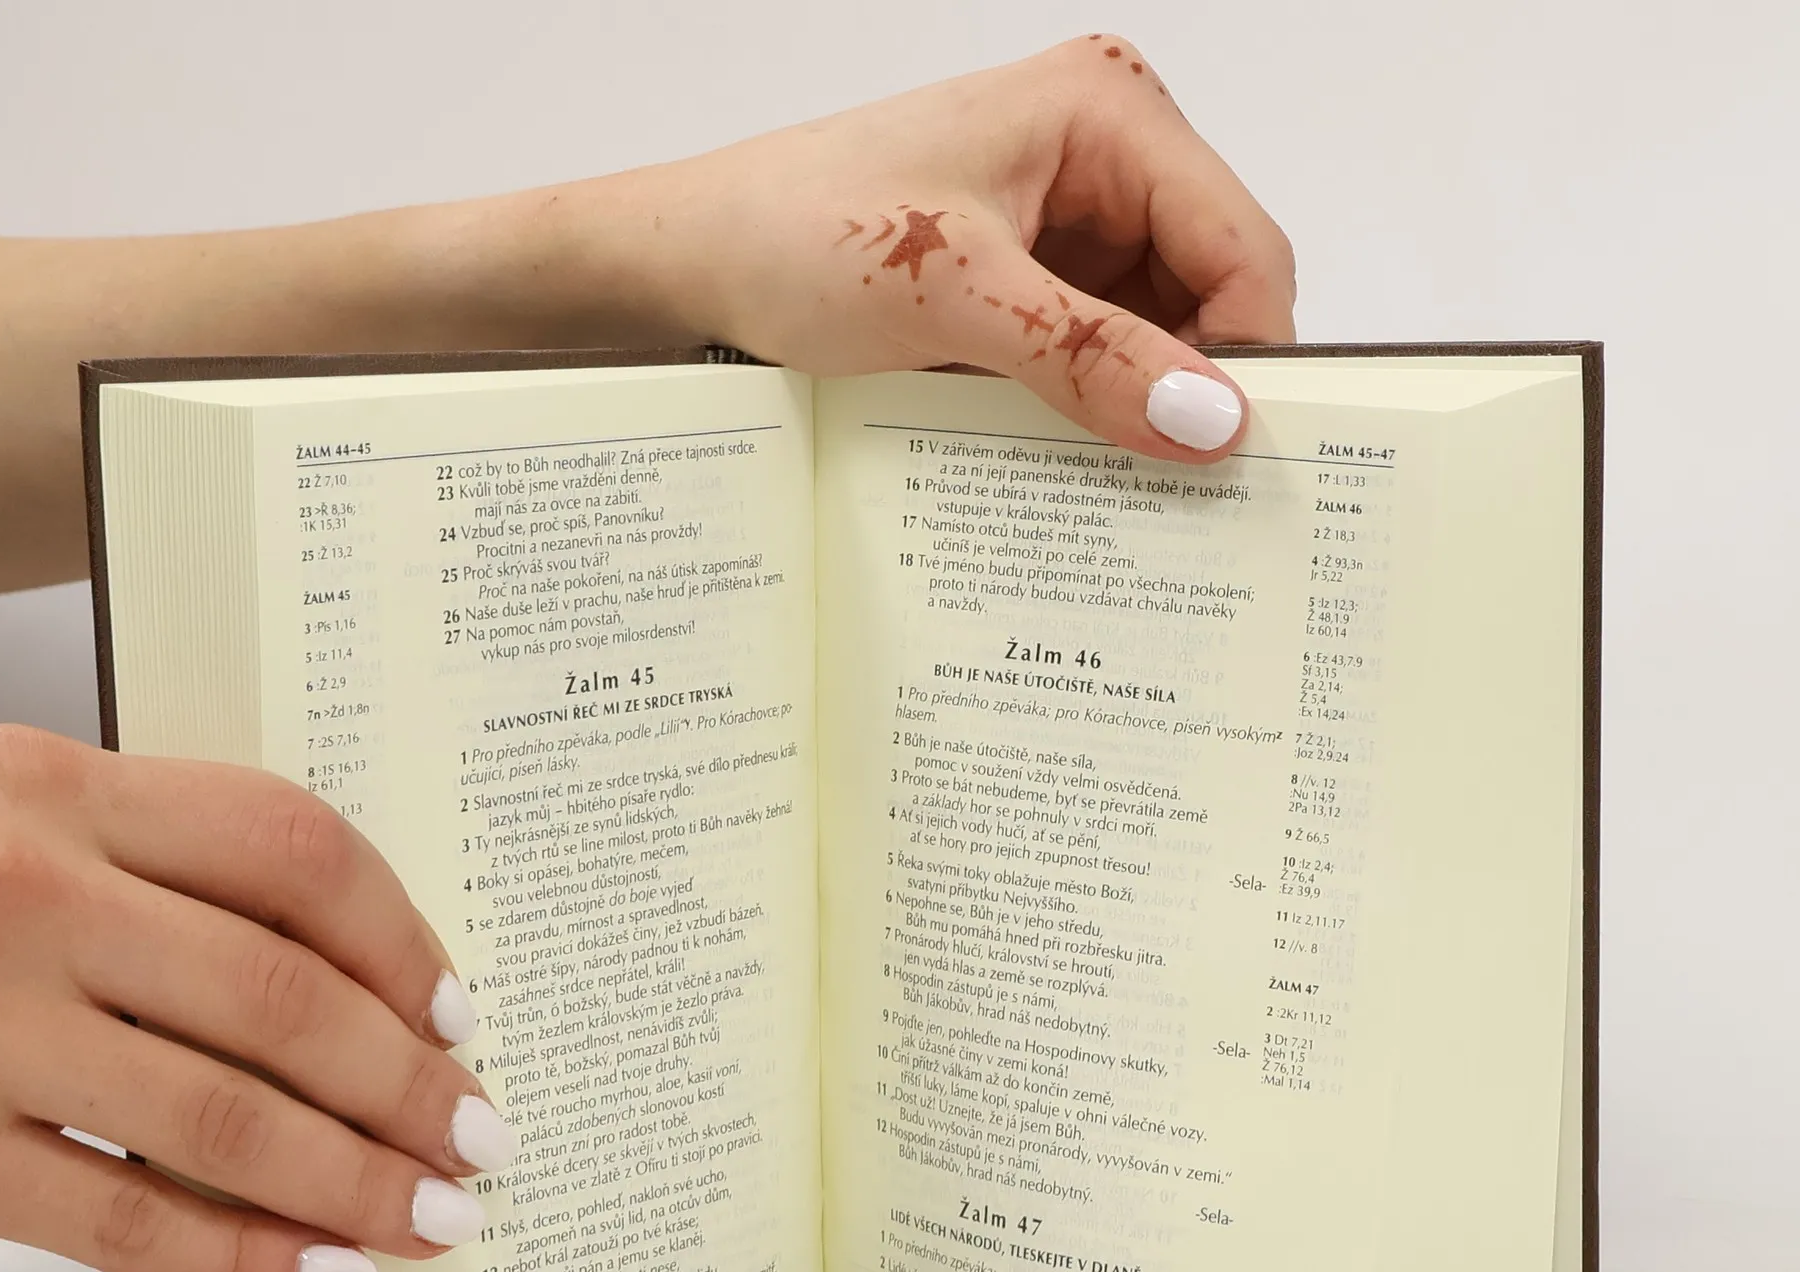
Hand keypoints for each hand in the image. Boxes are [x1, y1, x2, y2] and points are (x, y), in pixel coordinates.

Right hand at [0, 727, 513, 1271]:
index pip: (288, 847)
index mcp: (46, 785)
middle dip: (408, 1085)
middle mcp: (13, 892)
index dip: (398, 938)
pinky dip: (246, 1258)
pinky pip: (130, 1221)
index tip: (454, 1011)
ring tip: (433, 1217)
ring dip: (356, 1180)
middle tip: (479, 1137)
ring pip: (227, 1119)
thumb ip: (145, 869)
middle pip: (284, 995)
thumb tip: (340, 979)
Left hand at [640, 33, 1294, 458]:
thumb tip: (1208, 421)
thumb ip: (1087, 355)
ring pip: (1160, 331)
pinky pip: (1100, 349)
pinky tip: (1065, 448)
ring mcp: (1068, 217)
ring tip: (1109, 472)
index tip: (1234, 458)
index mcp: (1105, 112)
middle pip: (1211, 288)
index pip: (1238, 242)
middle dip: (1193, 383)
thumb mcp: (951, 298)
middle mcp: (1103, 153)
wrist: (695, 262)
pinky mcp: (1032, 275)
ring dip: (1138, 402)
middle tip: (1178, 487)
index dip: (1249, 353)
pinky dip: (1092, 404)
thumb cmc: (793, 233)